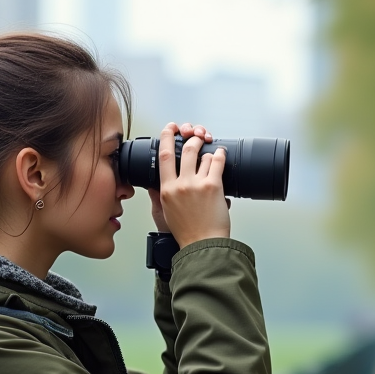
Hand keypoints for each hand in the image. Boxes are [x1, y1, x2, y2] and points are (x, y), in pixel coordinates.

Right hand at [154, 121, 230, 246]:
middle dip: (192, 137)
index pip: (164, 155)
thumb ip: (157, 196)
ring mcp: (197, 184)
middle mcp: (180, 184)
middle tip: (196, 136)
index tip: (170, 128)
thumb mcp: (163, 213)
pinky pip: (217, 161)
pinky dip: (220, 155)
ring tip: (211, 155)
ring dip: (208, 151)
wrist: (202, 245)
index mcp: (166, 189)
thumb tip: (153, 184)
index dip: (167, 137)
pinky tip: (221, 154)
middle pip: (186, 149)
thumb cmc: (186, 233)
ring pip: (203, 154)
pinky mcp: (213, 186)